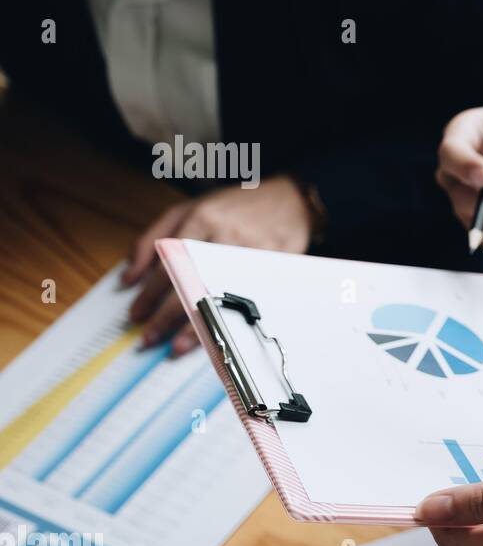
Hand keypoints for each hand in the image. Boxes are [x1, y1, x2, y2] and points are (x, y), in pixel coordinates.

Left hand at [121, 177, 313, 355]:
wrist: (289, 199)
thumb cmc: (234, 207)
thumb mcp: (186, 210)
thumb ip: (152, 239)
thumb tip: (130, 277)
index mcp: (201, 218)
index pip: (167, 262)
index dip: (148, 293)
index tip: (136, 314)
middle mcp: (226, 235)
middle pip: (189, 282)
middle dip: (165, 315)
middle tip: (149, 337)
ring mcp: (252, 252)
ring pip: (218, 295)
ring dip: (195, 324)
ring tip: (177, 346)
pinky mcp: (273, 266)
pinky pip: (246, 300)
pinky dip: (228, 321)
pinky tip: (216, 336)